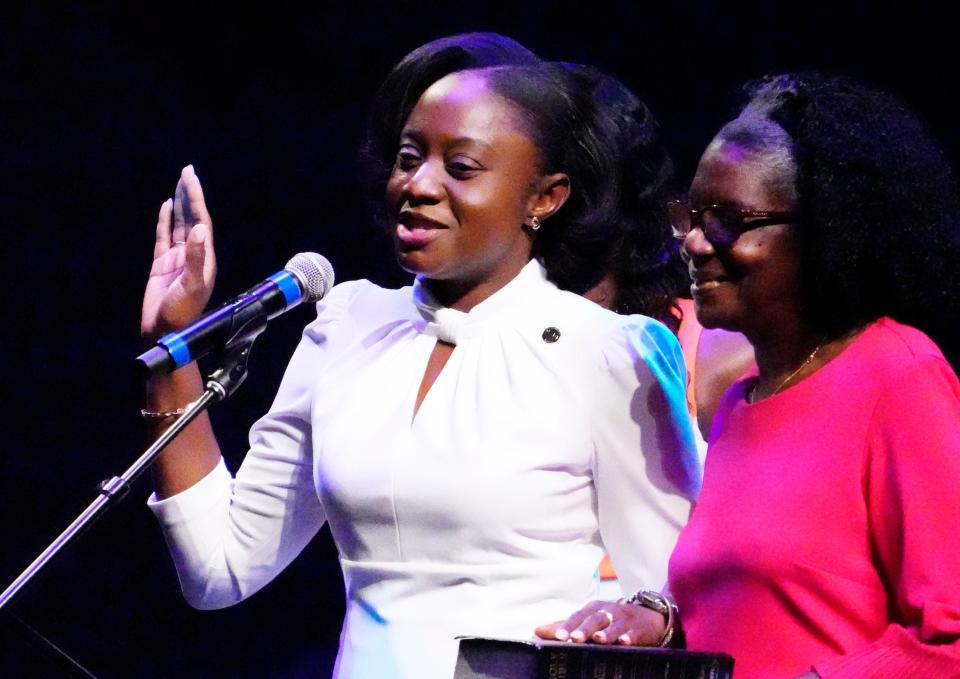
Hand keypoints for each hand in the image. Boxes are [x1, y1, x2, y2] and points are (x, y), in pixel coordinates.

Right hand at [141, 165, 216, 340]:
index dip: (197, 199)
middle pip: (192, 218)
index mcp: (203, 258)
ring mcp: (177, 260)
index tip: (191, 178)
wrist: (165, 334)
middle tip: (187, 171)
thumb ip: (194, 260)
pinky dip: (164, 221)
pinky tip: (165, 207)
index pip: (201, 221)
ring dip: (179, 205)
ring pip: (178, 225)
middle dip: (190, 195)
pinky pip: (163, 237)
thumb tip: (198, 231)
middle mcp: (193, 256)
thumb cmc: (183, 315)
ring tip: (178, 183)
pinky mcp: (162, 265)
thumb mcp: (192, 287)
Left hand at [535, 599, 665, 645]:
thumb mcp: (589, 619)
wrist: (648, 616)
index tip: (557, 636)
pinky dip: (629, 636)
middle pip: (593, 619)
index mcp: (592, 609)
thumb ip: (564, 626)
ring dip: (605, 632)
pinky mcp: (639, 628)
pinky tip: (624, 642)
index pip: (577, 616)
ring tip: (598, 639)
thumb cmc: (612, 619)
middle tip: (573, 638)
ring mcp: (623, 619)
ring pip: (613, 625)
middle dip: (583, 628)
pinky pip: (634, 632)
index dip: (567, 626)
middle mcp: (607, 611)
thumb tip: (537, 631)